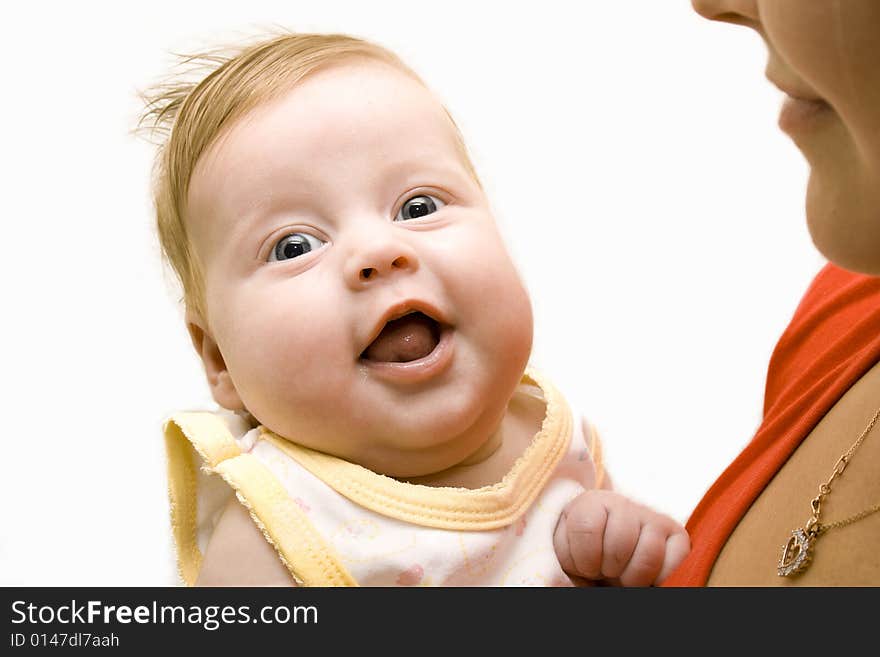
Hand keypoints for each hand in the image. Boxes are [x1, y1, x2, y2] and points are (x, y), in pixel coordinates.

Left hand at [553, 489, 689, 585]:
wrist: (606, 556)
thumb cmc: (582, 556)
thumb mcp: (566, 553)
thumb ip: (563, 556)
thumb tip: (567, 578)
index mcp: (590, 503)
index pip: (586, 528)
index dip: (584, 559)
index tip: (584, 566)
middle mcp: (623, 503)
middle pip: (620, 544)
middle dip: (610, 569)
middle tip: (606, 571)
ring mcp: (653, 517)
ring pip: (649, 556)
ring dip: (633, 578)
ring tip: (624, 577)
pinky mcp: (677, 535)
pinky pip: (676, 562)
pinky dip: (662, 579)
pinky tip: (647, 578)